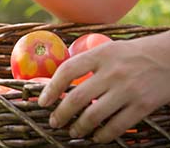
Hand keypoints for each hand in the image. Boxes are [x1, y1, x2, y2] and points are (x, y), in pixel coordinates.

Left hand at [38, 32, 169, 142]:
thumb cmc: (133, 54)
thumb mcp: (108, 49)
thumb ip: (87, 62)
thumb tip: (59, 80)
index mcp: (100, 55)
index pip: (67, 71)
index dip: (51, 88)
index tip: (43, 102)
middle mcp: (112, 72)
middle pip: (77, 98)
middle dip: (61, 114)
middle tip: (54, 122)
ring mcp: (128, 90)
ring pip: (95, 115)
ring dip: (80, 128)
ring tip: (73, 132)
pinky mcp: (143, 105)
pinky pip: (117, 126)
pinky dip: (103, 135)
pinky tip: (96, 137)